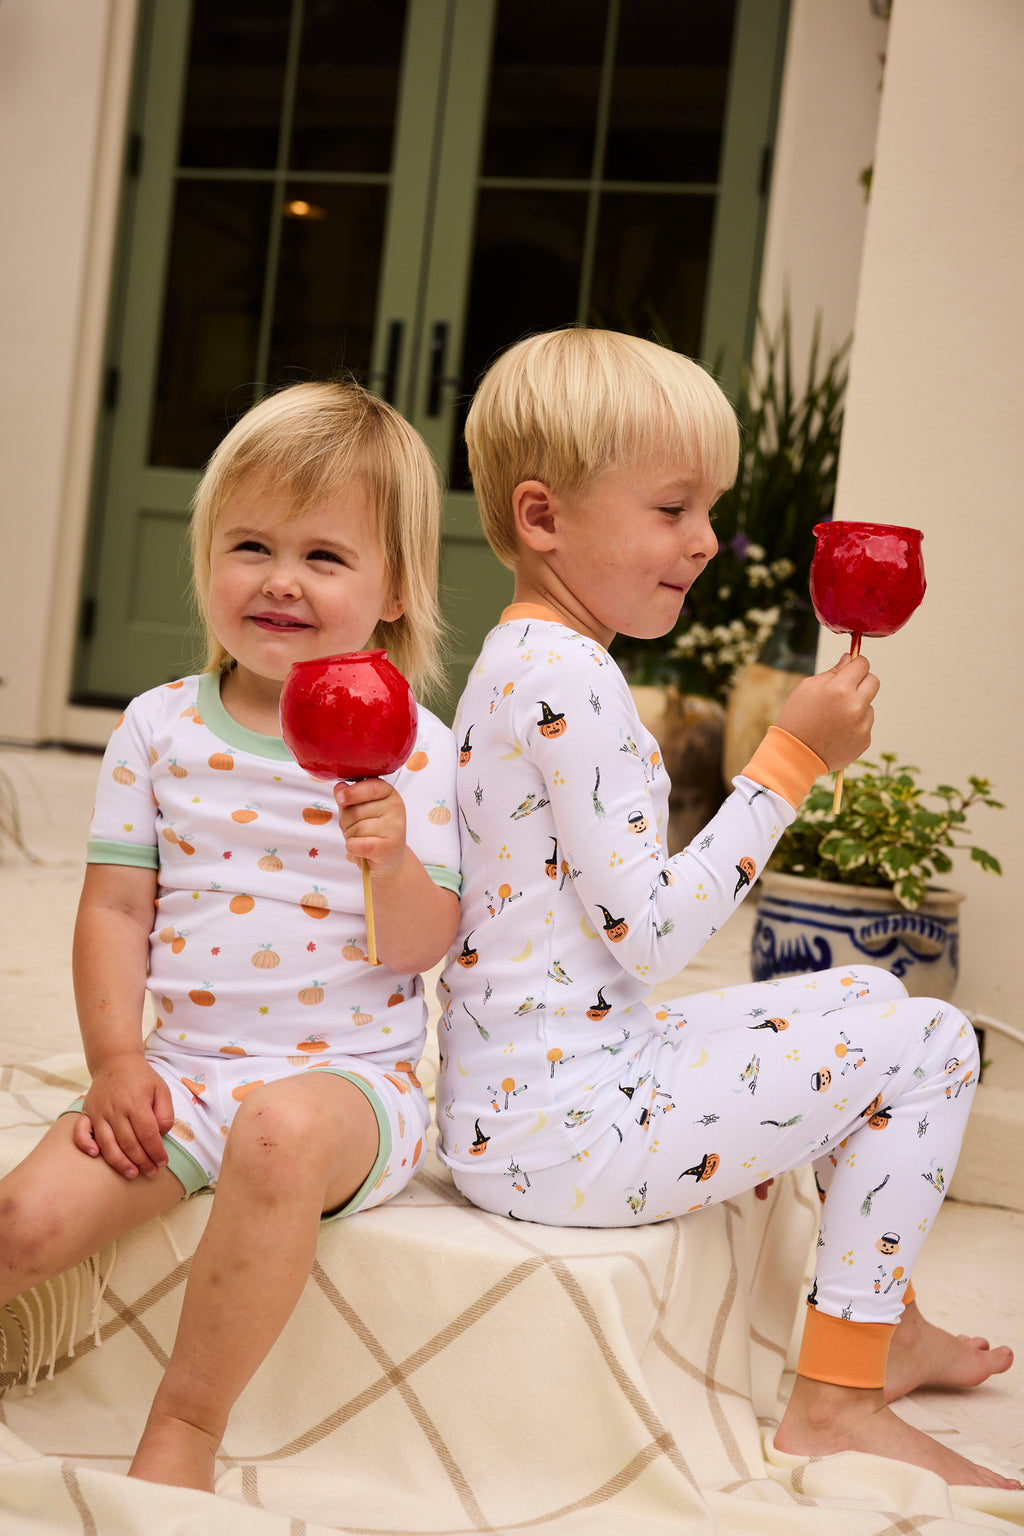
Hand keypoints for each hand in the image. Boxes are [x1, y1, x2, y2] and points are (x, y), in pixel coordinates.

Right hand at [73, 1055, 174, 1178]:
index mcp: (136, 1102)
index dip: (156, 1151)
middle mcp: (116, 1109)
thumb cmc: (142, 1078)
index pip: (148, 1134)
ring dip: (119, 1162)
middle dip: (142, 1161)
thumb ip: (165, 1113)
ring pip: (107, 1143)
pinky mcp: (87, 1113)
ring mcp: (99, 1112)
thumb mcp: (161, 1090)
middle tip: (151, 1172)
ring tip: (132, 1174)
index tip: (163, 1162)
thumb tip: (160, 1135)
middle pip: (129, 1143)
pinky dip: (85, 1144)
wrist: (115, 1061)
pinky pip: (80, 1132)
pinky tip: (95, 1155)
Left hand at [334, 779, 407, 879]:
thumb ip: (350, 797)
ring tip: (361, 840)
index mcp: (389, 793)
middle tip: (356, 830)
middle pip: (356, 810)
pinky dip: (353, 848)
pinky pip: (358, 844)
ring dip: (351, 837)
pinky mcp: (390, 846)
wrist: (389, 858)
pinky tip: (361, 850)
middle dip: (347, 822)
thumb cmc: (373, 832)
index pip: (371, 786)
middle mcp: (395, 807)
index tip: (341, 799)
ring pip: (356, 828)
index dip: (352, 792)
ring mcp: (395, 827)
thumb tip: (340, 787)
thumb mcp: (360, 809)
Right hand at [774, 651, 879, 771]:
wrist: (795, 755)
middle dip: (862, 681)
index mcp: (840, 688)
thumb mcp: (807, 688)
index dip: (856, 664)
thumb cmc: (797, 717)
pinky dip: (855, 724)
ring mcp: (862, 724)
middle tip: (846, 689)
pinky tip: (837, 731)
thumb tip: (850, 658)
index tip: (851, 668)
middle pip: (874, 681)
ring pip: (869, 704)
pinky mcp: (865, 740)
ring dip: (857, 705)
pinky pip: (866, 723)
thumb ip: (833, 671)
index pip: (862, 664)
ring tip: (834, 718)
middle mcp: (855, 705)